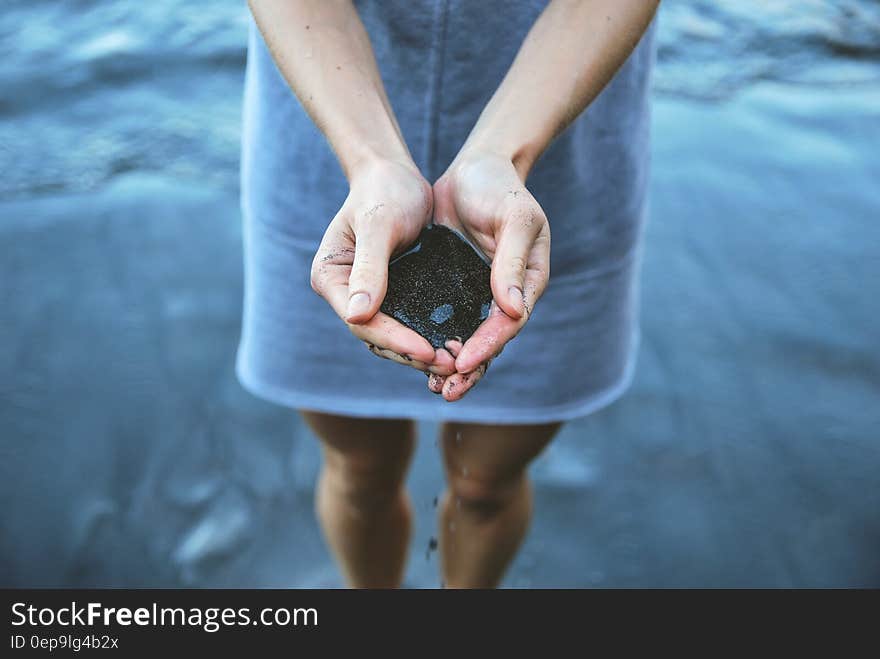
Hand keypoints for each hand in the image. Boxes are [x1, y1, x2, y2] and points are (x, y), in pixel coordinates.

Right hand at [310, 158, 455, 375]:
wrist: (396, 174)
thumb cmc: (383, 191)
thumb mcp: (378, 226)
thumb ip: (369, 268)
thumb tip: (357, 314)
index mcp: (331, 278)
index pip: (362, 322)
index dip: (394, 340)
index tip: (427, 350)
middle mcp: (346, 294)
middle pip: (376, 337)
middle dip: (411, 353)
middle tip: (449, 364)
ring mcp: (369, 297)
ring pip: (393, 336)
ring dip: (422, 352)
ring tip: (455, 362)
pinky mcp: (393, 294)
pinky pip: (409, 323)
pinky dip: (429, 335)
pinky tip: (455, 344)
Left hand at [428, 151, 550, 400]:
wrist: (475, 168)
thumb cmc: (501, 188)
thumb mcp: (515, 217)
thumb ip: (511, 261)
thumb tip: (512, 311)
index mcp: (526, 282)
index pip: (509, 322)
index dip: (489, 344)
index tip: (465, 361)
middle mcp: (503, 294)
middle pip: (490, 341)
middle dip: (470, 369)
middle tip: (447, 391)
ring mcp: (477, 293)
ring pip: (467, 338)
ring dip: (452, 366)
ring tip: (434, 390)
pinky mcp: (452, 288)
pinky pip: (444, 321)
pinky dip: (434, 341)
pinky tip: (415, 360)